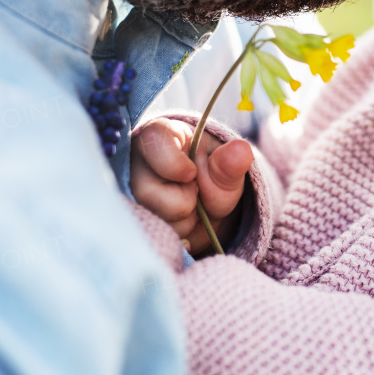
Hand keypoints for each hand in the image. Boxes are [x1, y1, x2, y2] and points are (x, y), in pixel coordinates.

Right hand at [130, 118, 252, 256]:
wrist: (208, 197)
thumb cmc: (212, 173)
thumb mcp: (226, 169)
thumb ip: (231, 163)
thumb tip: (241, 150)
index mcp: (161, 136)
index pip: (153, 140)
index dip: (174, 163)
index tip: (192, 175)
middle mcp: (137, 164)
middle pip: (147, 192)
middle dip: (183, 202)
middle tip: (196, 193)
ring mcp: (132, 194)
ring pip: (152, 220)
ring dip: (183, 223)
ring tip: (193, 209)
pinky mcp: (136, 219)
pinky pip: (154, 238)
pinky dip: (178, 238)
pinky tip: (186, 227)